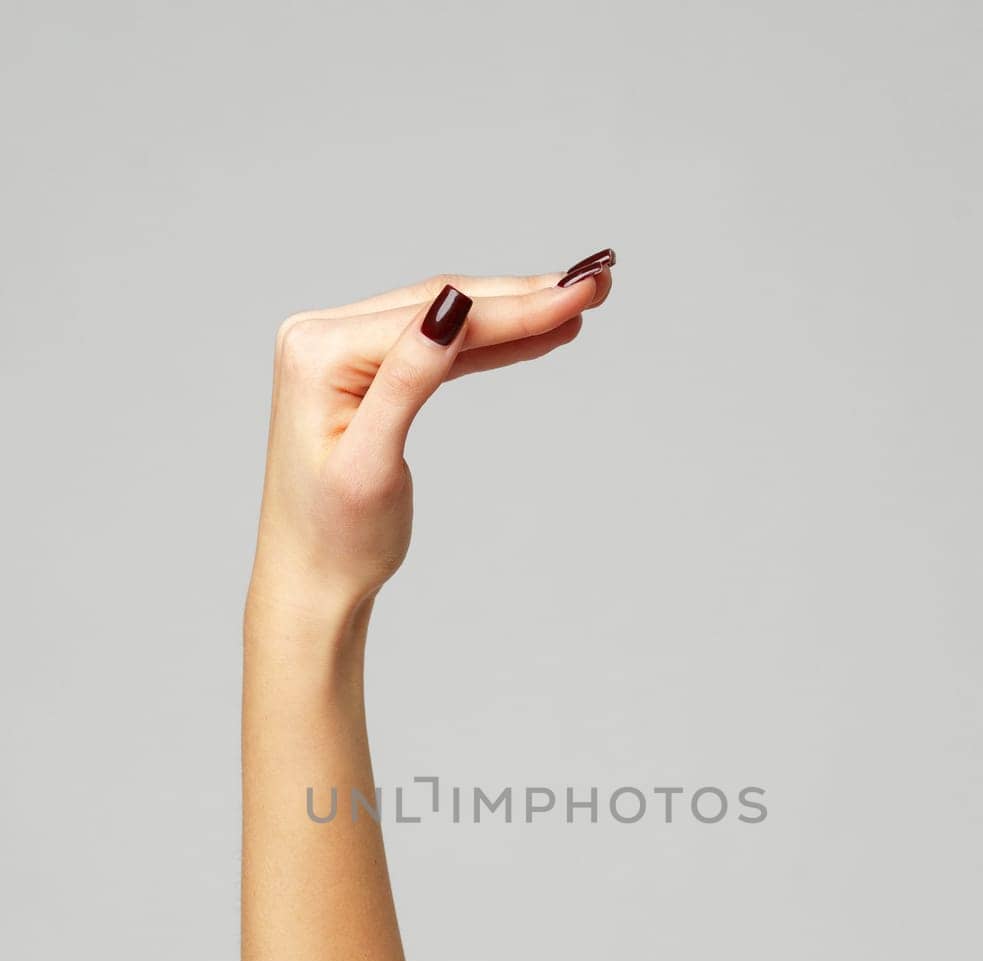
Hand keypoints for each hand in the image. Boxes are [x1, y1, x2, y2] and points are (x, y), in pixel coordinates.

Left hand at [248, 254, 613, 628]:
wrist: (311, 581)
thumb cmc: (336, 539)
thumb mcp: (370, 465)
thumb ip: (406, 382)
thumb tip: (452, 309)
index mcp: (318, 352)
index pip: (436, 318)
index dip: (514, 306)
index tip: (581, 293)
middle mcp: (322, 337)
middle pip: (444, 305)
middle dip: (524, 297)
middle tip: (597, 282)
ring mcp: (340, 351)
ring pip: (446, 322)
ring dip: (514, 314)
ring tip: (580, 302)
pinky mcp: (361, 372)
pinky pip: (436, 349)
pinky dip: (489, 343)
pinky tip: (537, 332)